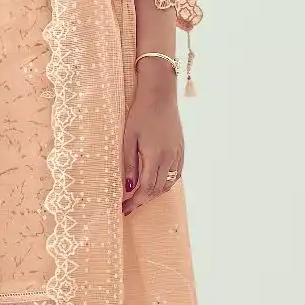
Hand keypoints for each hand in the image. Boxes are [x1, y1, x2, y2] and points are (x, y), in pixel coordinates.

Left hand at [122, 67, 183, 215]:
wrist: (160, 95)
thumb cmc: (140, 114)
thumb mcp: (128, 138)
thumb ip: (129, 164)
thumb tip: (128, 187)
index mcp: (155, 156)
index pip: (146, 189)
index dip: (135, 202)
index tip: (124, 209)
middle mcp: (170, 158)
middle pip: (158, 190)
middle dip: (143, 201)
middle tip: (129, 206)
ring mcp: (178, 154)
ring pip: (168, 184)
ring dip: (154, 194)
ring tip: (140, 197)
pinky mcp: (181, 149)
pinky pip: (176, 175)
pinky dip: (165, 184)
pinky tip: (155, 184)